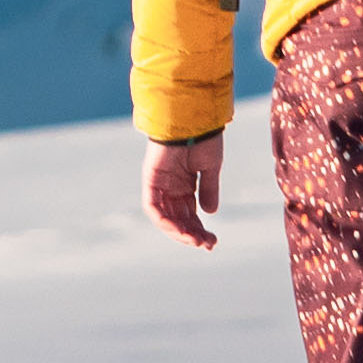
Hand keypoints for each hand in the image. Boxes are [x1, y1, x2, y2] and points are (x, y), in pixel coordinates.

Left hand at [143, 135, 224, 249]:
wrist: (194, 118)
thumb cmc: (203, 137)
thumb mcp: (210, 168)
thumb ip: (209, 190)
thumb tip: (210, 213)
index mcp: (184, 185)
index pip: (189, 215)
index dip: (199, 230)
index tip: (212, 241)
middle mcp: (170, 187)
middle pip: (177, 219)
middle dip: (191, 235)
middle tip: (207, 244)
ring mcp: (159, 184)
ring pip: (164, 217)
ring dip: (178, 232)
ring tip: (196, 240)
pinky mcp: (150, 179)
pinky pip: (152, 207)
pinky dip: (164, 220)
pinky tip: (180, 229)